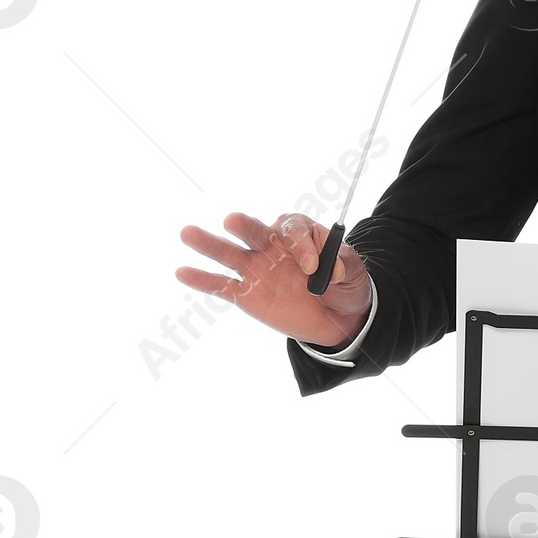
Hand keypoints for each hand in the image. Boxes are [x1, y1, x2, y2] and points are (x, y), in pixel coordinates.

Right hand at [175, 210, 372, 349]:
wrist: (337, 316)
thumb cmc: (344, 285)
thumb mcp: (355, 272)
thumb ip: (345, 263)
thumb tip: (332, 267)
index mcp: (298, 232)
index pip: (292, 230)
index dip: (301, 246)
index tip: (312, 268)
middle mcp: (271, 244)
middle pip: (254, 231)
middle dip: (245, 226)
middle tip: (233, 221)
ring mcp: (255, 268)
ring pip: (230, 253)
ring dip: (210, 243)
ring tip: (188, 233)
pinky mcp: (245, 293)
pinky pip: (221, 285)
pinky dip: (202, 279)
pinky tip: (182, 272)